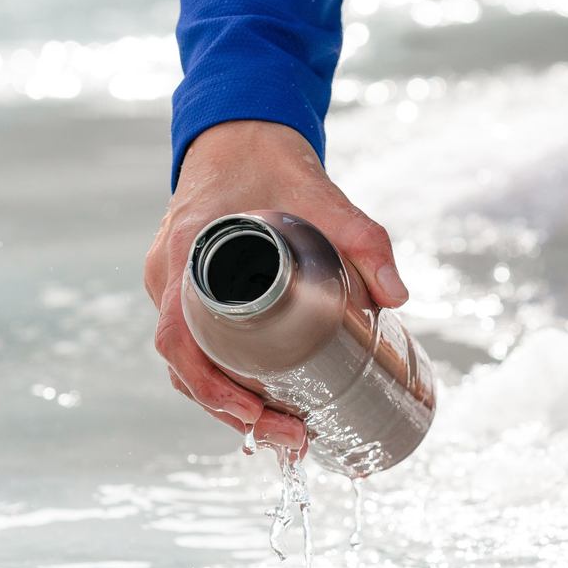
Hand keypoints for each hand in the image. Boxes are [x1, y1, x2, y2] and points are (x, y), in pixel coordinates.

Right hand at [143, 120, 408, 454]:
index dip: (210, 386)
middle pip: (185, 365)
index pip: (179, 338)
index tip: (253, 413)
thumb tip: (398, 296)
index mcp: (186, 253)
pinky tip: (260, 406)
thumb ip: (364, 239)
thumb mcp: (322, 194)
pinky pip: (194, 345)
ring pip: (188, 362)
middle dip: (232, 411)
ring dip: (227, 403)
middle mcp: (169, 276)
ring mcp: (171, 286)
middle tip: (290, 436)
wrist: (241, 131)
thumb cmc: (273, 162)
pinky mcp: (185, 291)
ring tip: (285, 431)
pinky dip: (221, 380)